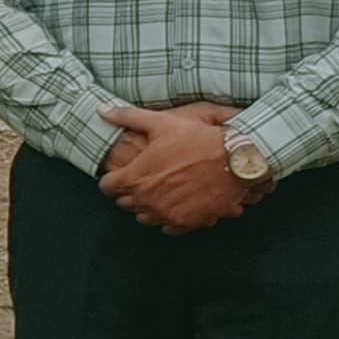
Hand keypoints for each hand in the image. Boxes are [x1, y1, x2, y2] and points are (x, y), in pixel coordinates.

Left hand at [96, 100, 254, 232]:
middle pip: (125, 203)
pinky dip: (170, 217)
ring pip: (145, 218)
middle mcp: (148, 201)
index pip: (107, 186)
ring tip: (158, 193)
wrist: (236, 159)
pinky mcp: (188, 223)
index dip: (112, 177)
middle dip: (130, 192)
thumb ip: (129, 117)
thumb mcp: (161, 122)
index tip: (119, 173)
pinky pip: (169, 228)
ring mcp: (168, 214)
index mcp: (135, 178)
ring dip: (148, 207)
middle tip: (141, 180)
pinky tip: (175, 204)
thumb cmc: (198, 139)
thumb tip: (102, 109)